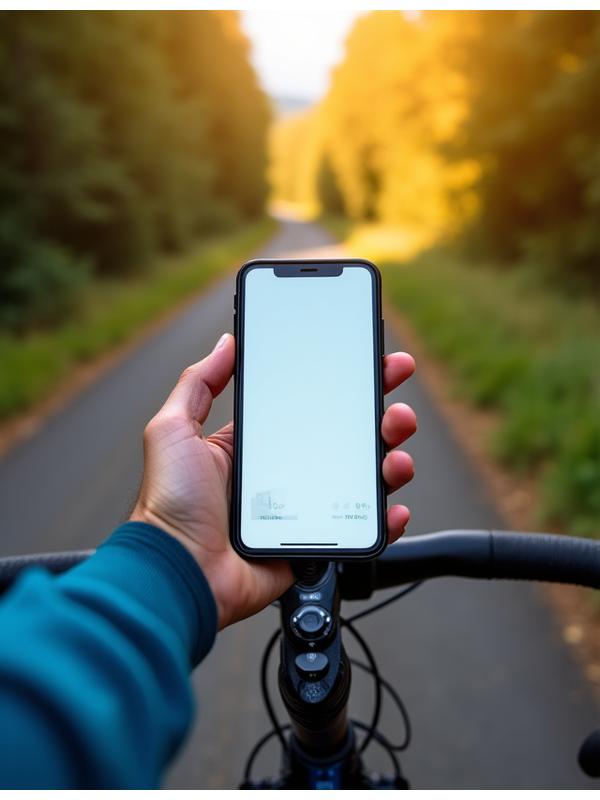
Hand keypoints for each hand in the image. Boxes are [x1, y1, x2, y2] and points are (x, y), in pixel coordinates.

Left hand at [131, 333, 416, 628]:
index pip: (310, 406)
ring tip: (394, 456)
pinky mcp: (314, 543)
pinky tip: (391, 508)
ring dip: (390, 462)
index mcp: (257, 445)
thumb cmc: (168, 506)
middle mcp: (285, 474)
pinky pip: (360, 530)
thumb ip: (197, 383)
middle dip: (380, 419)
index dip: (343, 386)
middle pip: (347, 440)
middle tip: (395, 409)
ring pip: (362, 480)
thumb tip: (226, 343)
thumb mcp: (173, 430)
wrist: (178, 573)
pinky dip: (384, 519)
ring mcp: (304, 509)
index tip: (371, 366)